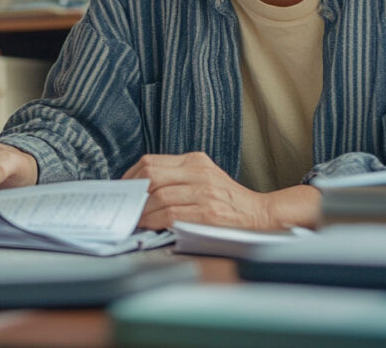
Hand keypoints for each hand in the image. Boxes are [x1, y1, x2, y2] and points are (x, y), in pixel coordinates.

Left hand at [122, 152, 273, 229]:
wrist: (261, 214)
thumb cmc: (227, 199)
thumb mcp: (203, 176)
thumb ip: (177, 176)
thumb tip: (142, 187)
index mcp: (195, 160)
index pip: (151, 161)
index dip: (131, 176)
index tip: (124, 188)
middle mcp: (199, 173)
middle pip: (152, 176)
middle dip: (134, 193)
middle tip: (127, 204)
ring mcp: (204, 192)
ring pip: (159, 197)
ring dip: (143, 211)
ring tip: (136, 218)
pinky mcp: (208, 214)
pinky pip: (172, 216)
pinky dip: (155, 221)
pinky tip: (150, 225)